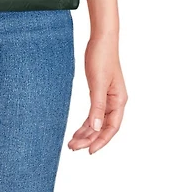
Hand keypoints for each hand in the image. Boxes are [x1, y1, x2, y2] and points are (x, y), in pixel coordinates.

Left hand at [68, 33, 127, 153]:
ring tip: (72, 142)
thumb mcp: (98, 83)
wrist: (101, 39)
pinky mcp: (100, 91)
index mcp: (119, 101)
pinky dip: (86, 121)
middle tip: (73, 147)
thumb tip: (95, 128)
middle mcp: (115, 102)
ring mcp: (108, 97)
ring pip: (97, 121)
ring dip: (86, 132)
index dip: (101, 141)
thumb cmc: (102, 58)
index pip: (111, 128)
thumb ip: (97, 106)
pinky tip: (78, 129)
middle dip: (89, 139)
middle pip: (103, 127)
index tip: (88, 151)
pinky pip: (94, 112)